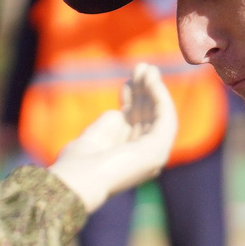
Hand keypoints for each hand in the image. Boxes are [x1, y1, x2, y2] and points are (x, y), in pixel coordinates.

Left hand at [47, 62, 177, 211]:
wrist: (79, 179)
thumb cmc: (79, 164)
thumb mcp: (94, 136)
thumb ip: (109, 124)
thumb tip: (119, 112)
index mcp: (126, 156)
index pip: (134, 123)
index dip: (131, 100)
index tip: (126, 81)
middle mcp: (142, 156)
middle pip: (147, 116)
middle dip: (145, 90)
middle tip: (142, 66)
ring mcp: (153, 155)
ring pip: (159, 115)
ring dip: (154, 89)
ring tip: (148, 68)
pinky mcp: (160, 150)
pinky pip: (166, 117)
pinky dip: (161, 97)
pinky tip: (152, 80)